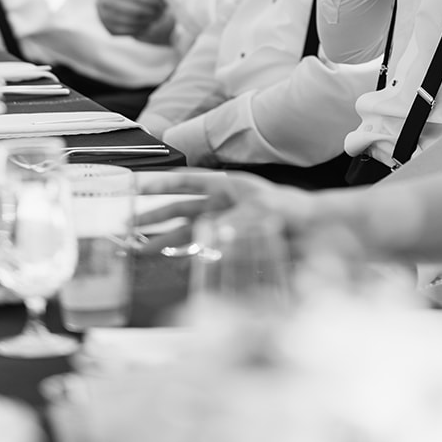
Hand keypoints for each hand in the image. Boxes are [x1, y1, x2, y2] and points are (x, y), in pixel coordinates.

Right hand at [96, 0, 166, 35]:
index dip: (154, 0)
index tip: (164, 1)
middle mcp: (106, 0)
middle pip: (137, 10)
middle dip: (153, 11)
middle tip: (163, 10)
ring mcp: (105, 16)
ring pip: (134, 22)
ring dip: (150, 20)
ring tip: (159, 16)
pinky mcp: (109, 29)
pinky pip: (130, 31)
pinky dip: (142, 28)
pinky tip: (149, 22)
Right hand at [133, 170, 313, 246]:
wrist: (312, 232)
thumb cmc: (291, 211)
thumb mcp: (263, 211)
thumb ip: (236, 221)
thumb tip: (212, 233)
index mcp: (227, 185)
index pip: (189, 181)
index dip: (163, 184)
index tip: (138, 187)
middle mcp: (221, 203)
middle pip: (180, 208)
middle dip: (154, 216)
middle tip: (129, 226)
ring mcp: (223, 223)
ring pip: (185, 230)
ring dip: (163, 238)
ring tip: (141, 249)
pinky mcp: (228, 243)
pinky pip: (200, 248)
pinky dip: (184, 254)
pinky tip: (169, 259)